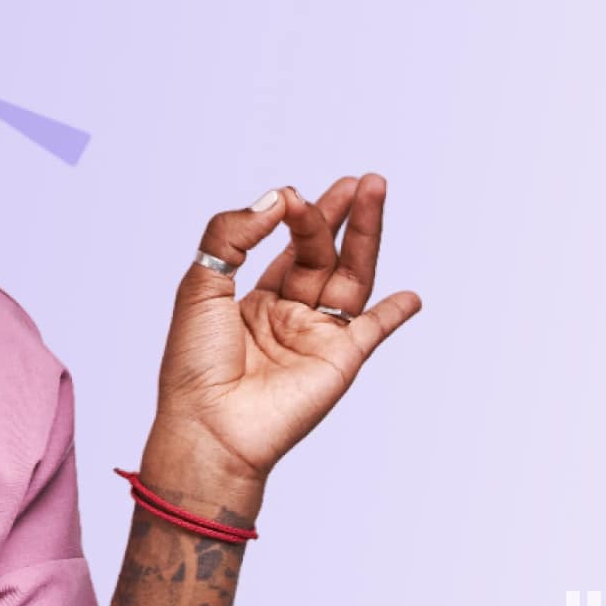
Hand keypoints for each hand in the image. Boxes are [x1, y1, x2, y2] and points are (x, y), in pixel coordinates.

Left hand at [146, 174, 423, 492]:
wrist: (209, 425)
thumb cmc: (193, 363)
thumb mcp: (201, 285)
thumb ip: (234, 234)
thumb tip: (278, 198)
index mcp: (252, 300)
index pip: (286, 248)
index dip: (291, 216)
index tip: (290, 195)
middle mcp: (288, 316)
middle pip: (323, 255)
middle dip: (339, 216)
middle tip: (359, 180)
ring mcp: (316, 338)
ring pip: (350, 278)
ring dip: (366, 238)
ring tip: (376, 194)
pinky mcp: (340, 362)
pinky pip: (373, 331)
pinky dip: (394, 313)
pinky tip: (411, 296)